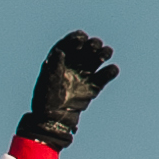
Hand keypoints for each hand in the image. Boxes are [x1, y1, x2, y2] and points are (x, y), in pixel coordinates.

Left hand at [20, 29, 117, 146]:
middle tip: (95, 46)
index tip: (81, 39)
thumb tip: (60, 51)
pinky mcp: (93, 87)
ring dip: (103, 53)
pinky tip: (112, 69)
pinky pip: (104, 77)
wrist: (53, 119)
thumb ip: (54, 66)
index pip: (71, 43)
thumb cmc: (45, 99)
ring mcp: (84, 75)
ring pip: (97, 59)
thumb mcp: (47, 81)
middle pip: (87, 48)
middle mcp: (74, 64)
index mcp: (60, 59)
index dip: (77, 38)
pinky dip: (110, 72)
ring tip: (105, 53)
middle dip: (92, 44)